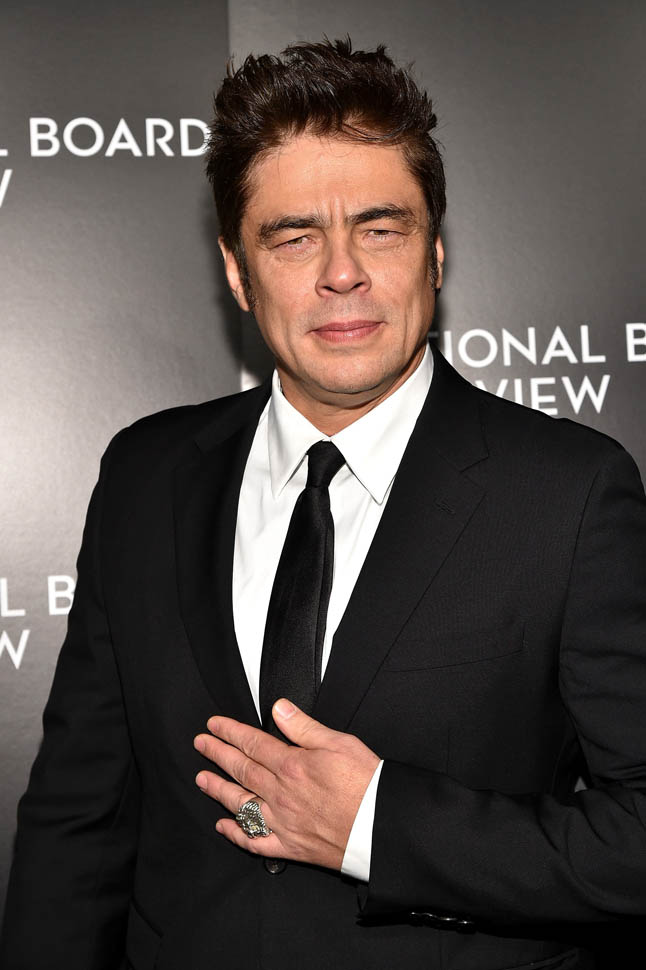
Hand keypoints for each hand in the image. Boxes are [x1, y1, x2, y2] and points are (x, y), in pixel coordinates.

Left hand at [193, 698, 379, 869]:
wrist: (380, 827)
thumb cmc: (366, 785)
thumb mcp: (339, 742)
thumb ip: (304, 726)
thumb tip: (279, 709)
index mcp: (292, 766)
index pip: (252, 743)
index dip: (230, 732)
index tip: (215, 725)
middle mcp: (281, 794)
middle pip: (241, 769)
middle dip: (217, 755)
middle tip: (201, 745)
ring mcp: (282, 821)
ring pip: (241, 803)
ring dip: (218, 790)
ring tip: (202, 780)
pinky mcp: (290, 845)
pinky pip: (255, 841)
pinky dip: (237, 834)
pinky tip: (224, 826)